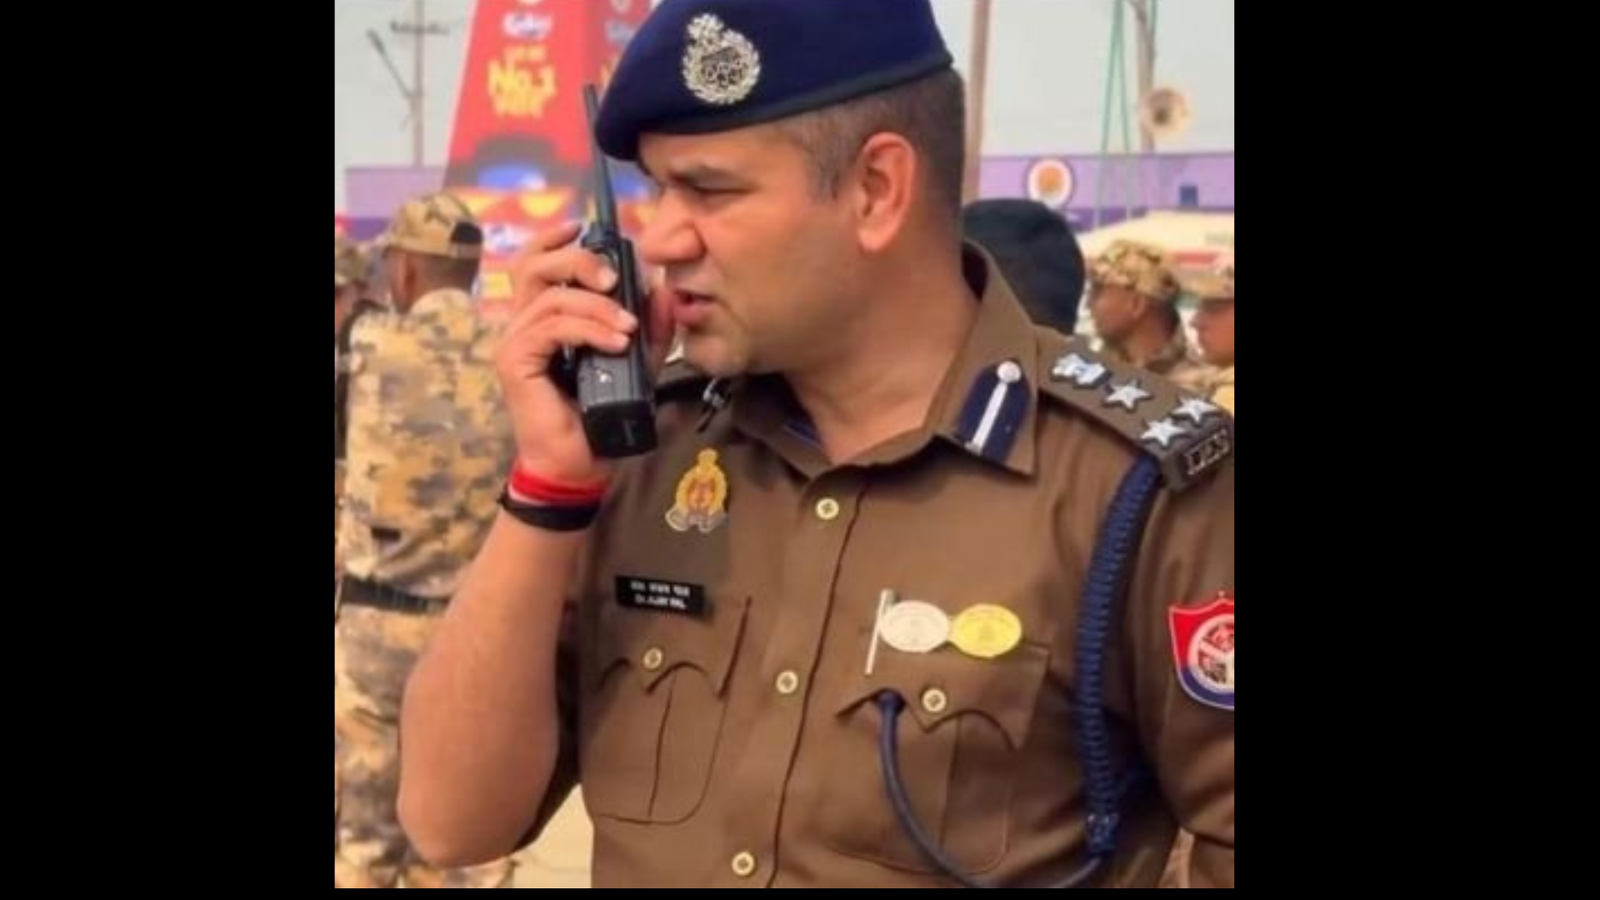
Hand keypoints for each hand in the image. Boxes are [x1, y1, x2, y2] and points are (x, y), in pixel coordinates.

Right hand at [500, 222, 675, 484]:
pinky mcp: (515, 362)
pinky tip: (615, 342)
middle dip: (578, 261)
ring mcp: (515, 342)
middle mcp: (523, 324)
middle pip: (534, 265)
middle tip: (614, 277)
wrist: (579, 466)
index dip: (556, 239)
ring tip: (627, 328)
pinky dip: (587, 328)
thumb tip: (662, 291)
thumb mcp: (636, 363)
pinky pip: (550, 327)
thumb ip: (649, 329)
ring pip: (551, 298)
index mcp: (543, 318)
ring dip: (596, 306)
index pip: (537, 262)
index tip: (586, 228)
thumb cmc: (600, 416)